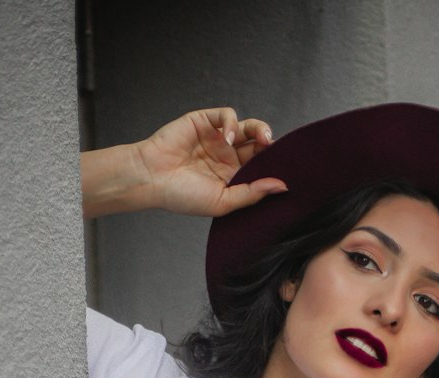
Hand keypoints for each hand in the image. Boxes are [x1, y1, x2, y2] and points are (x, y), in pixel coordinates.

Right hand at [136, 106, 285, 216]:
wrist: (152, 178)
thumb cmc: (183, 196)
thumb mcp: (223, 201)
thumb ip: (252, 193)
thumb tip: (281, 187)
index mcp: (233, 177)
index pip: (261, 167)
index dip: (274, 165)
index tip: (287, 169)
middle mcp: (227, 156)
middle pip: (259, 146)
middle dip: (271, 146)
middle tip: (276, 150)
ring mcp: (216, 137)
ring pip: (248, 127)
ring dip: (260, 130)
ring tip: (263, 139)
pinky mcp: (204, 121)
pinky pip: (227, 115)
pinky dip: (233, 123)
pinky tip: (228, 137)